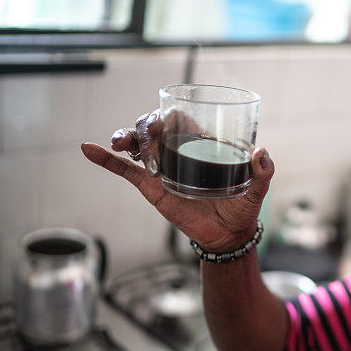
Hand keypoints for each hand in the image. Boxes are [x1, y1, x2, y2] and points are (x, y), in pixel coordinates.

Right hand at [81, 110, 273, 250]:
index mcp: (201, 145)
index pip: (180, 118)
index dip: (169, 114)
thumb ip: (263, 173)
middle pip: (153, 127)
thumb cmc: (242, 208)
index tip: (165, 120)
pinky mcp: (150, 188)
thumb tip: (261, 153)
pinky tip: (87, 149)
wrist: (228, 236)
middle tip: (148, 134)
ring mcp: (162, 168)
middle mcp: (178, 151)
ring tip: (120, 143)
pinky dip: (105, 160)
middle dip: (145, 124)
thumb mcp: (256, 191)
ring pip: (137, 144)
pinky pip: (124, 171)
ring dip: (125, 137)